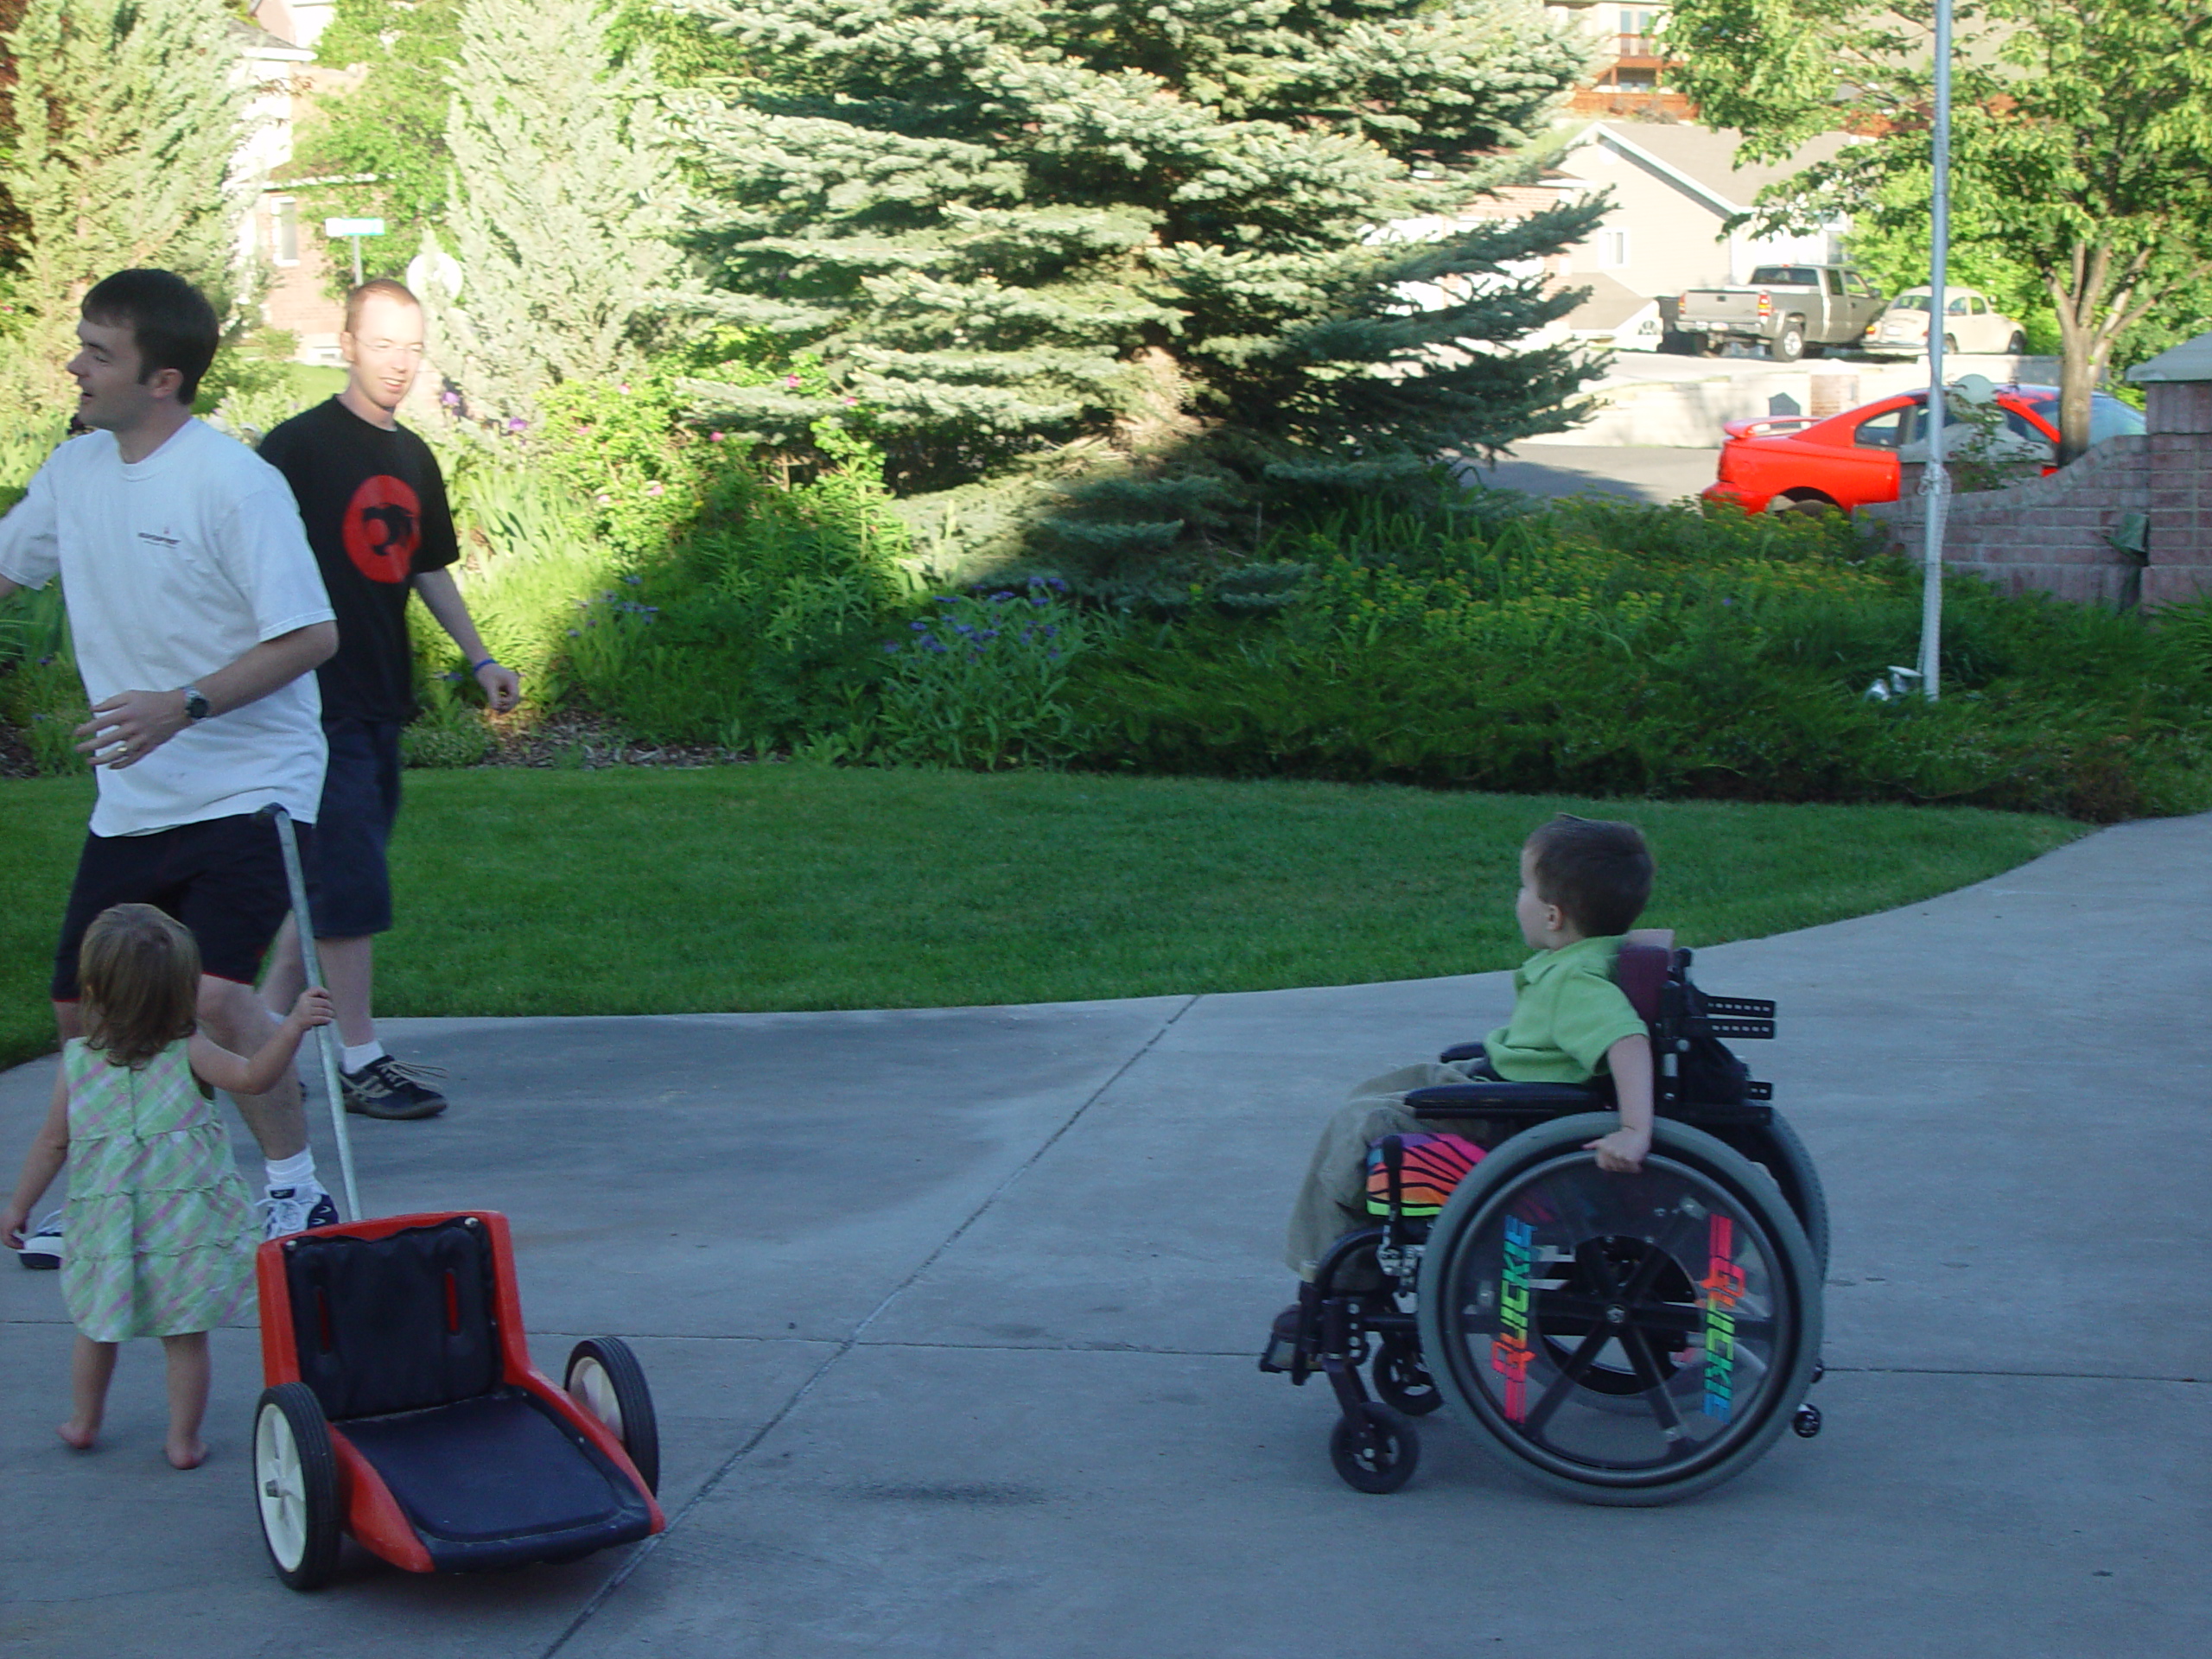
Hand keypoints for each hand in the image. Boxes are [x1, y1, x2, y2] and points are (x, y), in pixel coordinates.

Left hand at [1, 1202, 26, 1249]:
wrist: (20, 1206)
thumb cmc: (21, 1210)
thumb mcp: (21, 1220)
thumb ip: (21, 1227)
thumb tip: (23, 1232)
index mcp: (3, 1223)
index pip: (6, 1234)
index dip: (13, 1239)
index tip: (20, 1241)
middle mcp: (0, 1226)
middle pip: (5, 1239)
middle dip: (14, 1243)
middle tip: (22, 1245)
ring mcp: (2, 1228)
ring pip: (6, 1241)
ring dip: (15, 1245)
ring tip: (22, 1246)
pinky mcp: (5, 1230)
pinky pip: (8, 1241)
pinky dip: (15, 1244)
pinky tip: (21, 1245)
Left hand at [75, 689, 189, 767]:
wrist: (179, 708)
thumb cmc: (152, 700)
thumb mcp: (131, 695)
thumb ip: (111, 702)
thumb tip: (92, 709)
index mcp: (127, 713)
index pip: (102, 723)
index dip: (87, 729)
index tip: (76, 733)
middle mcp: (133, 727)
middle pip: (107, 740)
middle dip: (90, 746)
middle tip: (77, 749)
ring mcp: (142, 738)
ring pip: (120, 752)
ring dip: (103, 758)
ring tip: (90, 762)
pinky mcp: (150, 746)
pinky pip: (135, 758)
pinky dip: (123, 763)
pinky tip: (112, 766)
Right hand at [288, 987, 334, 1029]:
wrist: (293, 1024)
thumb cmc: (303, 1012)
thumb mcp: (305, 1001)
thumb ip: (314, 997)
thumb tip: (329, 996)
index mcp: (304, 996)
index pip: (317, 989)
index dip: (324, 991)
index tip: (328, 996)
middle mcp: (304, 1002)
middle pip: (324, 1002)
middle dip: (330, 1006)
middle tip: (332, 1010)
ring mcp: (305, 1011)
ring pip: (324, 1011)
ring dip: (330, 1014)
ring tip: (332, 1015)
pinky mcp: (307, 1020)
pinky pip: (321, 1018)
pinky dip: (327, 1019)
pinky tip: (329, 1020)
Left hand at [475, 661, 521, 712]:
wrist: (482, 664)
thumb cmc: (485, 673)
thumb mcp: (489, 686)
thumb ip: (493, 697)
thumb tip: (495, 709)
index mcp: (512, 681)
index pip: (514, 696)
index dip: (507, 703)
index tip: (497, 705)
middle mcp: (514, 683)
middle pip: (515, 699)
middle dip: (507, 706)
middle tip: (498, 712)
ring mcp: (511, 684)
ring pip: (512, 699)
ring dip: (506, 705)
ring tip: (498, 712)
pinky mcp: (506, 686)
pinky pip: (508, 696)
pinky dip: (503, 702)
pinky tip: (497, 706)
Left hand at [1584, 1124, 1650, 1173]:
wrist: (1638, 1130)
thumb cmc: (1622, 1136)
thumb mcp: (1607, 1139)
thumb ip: (1595, 1144)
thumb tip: (1584, 1146)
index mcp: (1602, 1147)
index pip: (1603, 1165)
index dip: (1610, 1164)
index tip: (1617, 1159)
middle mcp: (1609, 1151)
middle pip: (1614, 1168)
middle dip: (1621, 1165)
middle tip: (1627, 1157)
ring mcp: (1619, 1155)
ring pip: (1624, 1169)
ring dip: (1629, 1166)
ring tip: (1632, 1156)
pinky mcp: (1629, 1158)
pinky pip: (1632, 1169)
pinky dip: (1636, 1168)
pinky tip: (1637, 1160)